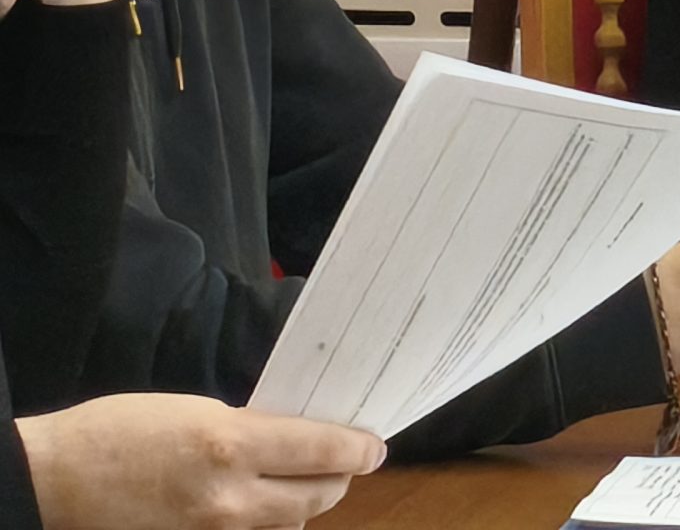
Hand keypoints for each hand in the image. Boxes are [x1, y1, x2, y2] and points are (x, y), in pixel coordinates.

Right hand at [20, 393, 382, 529]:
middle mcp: (229, 497)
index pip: (323, 452)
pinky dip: (267, 523)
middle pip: (317, 497)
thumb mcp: (196, 410)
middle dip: (340, 477)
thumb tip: (294, 437)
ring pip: (289, 524)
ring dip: (305, 503)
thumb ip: (250, 427)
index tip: (375, 445)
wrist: (55, 480)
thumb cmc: (118, 431)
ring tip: (309, 479)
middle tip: (347, 460)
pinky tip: (264, 504)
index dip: (359, 449)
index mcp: (231, 445)